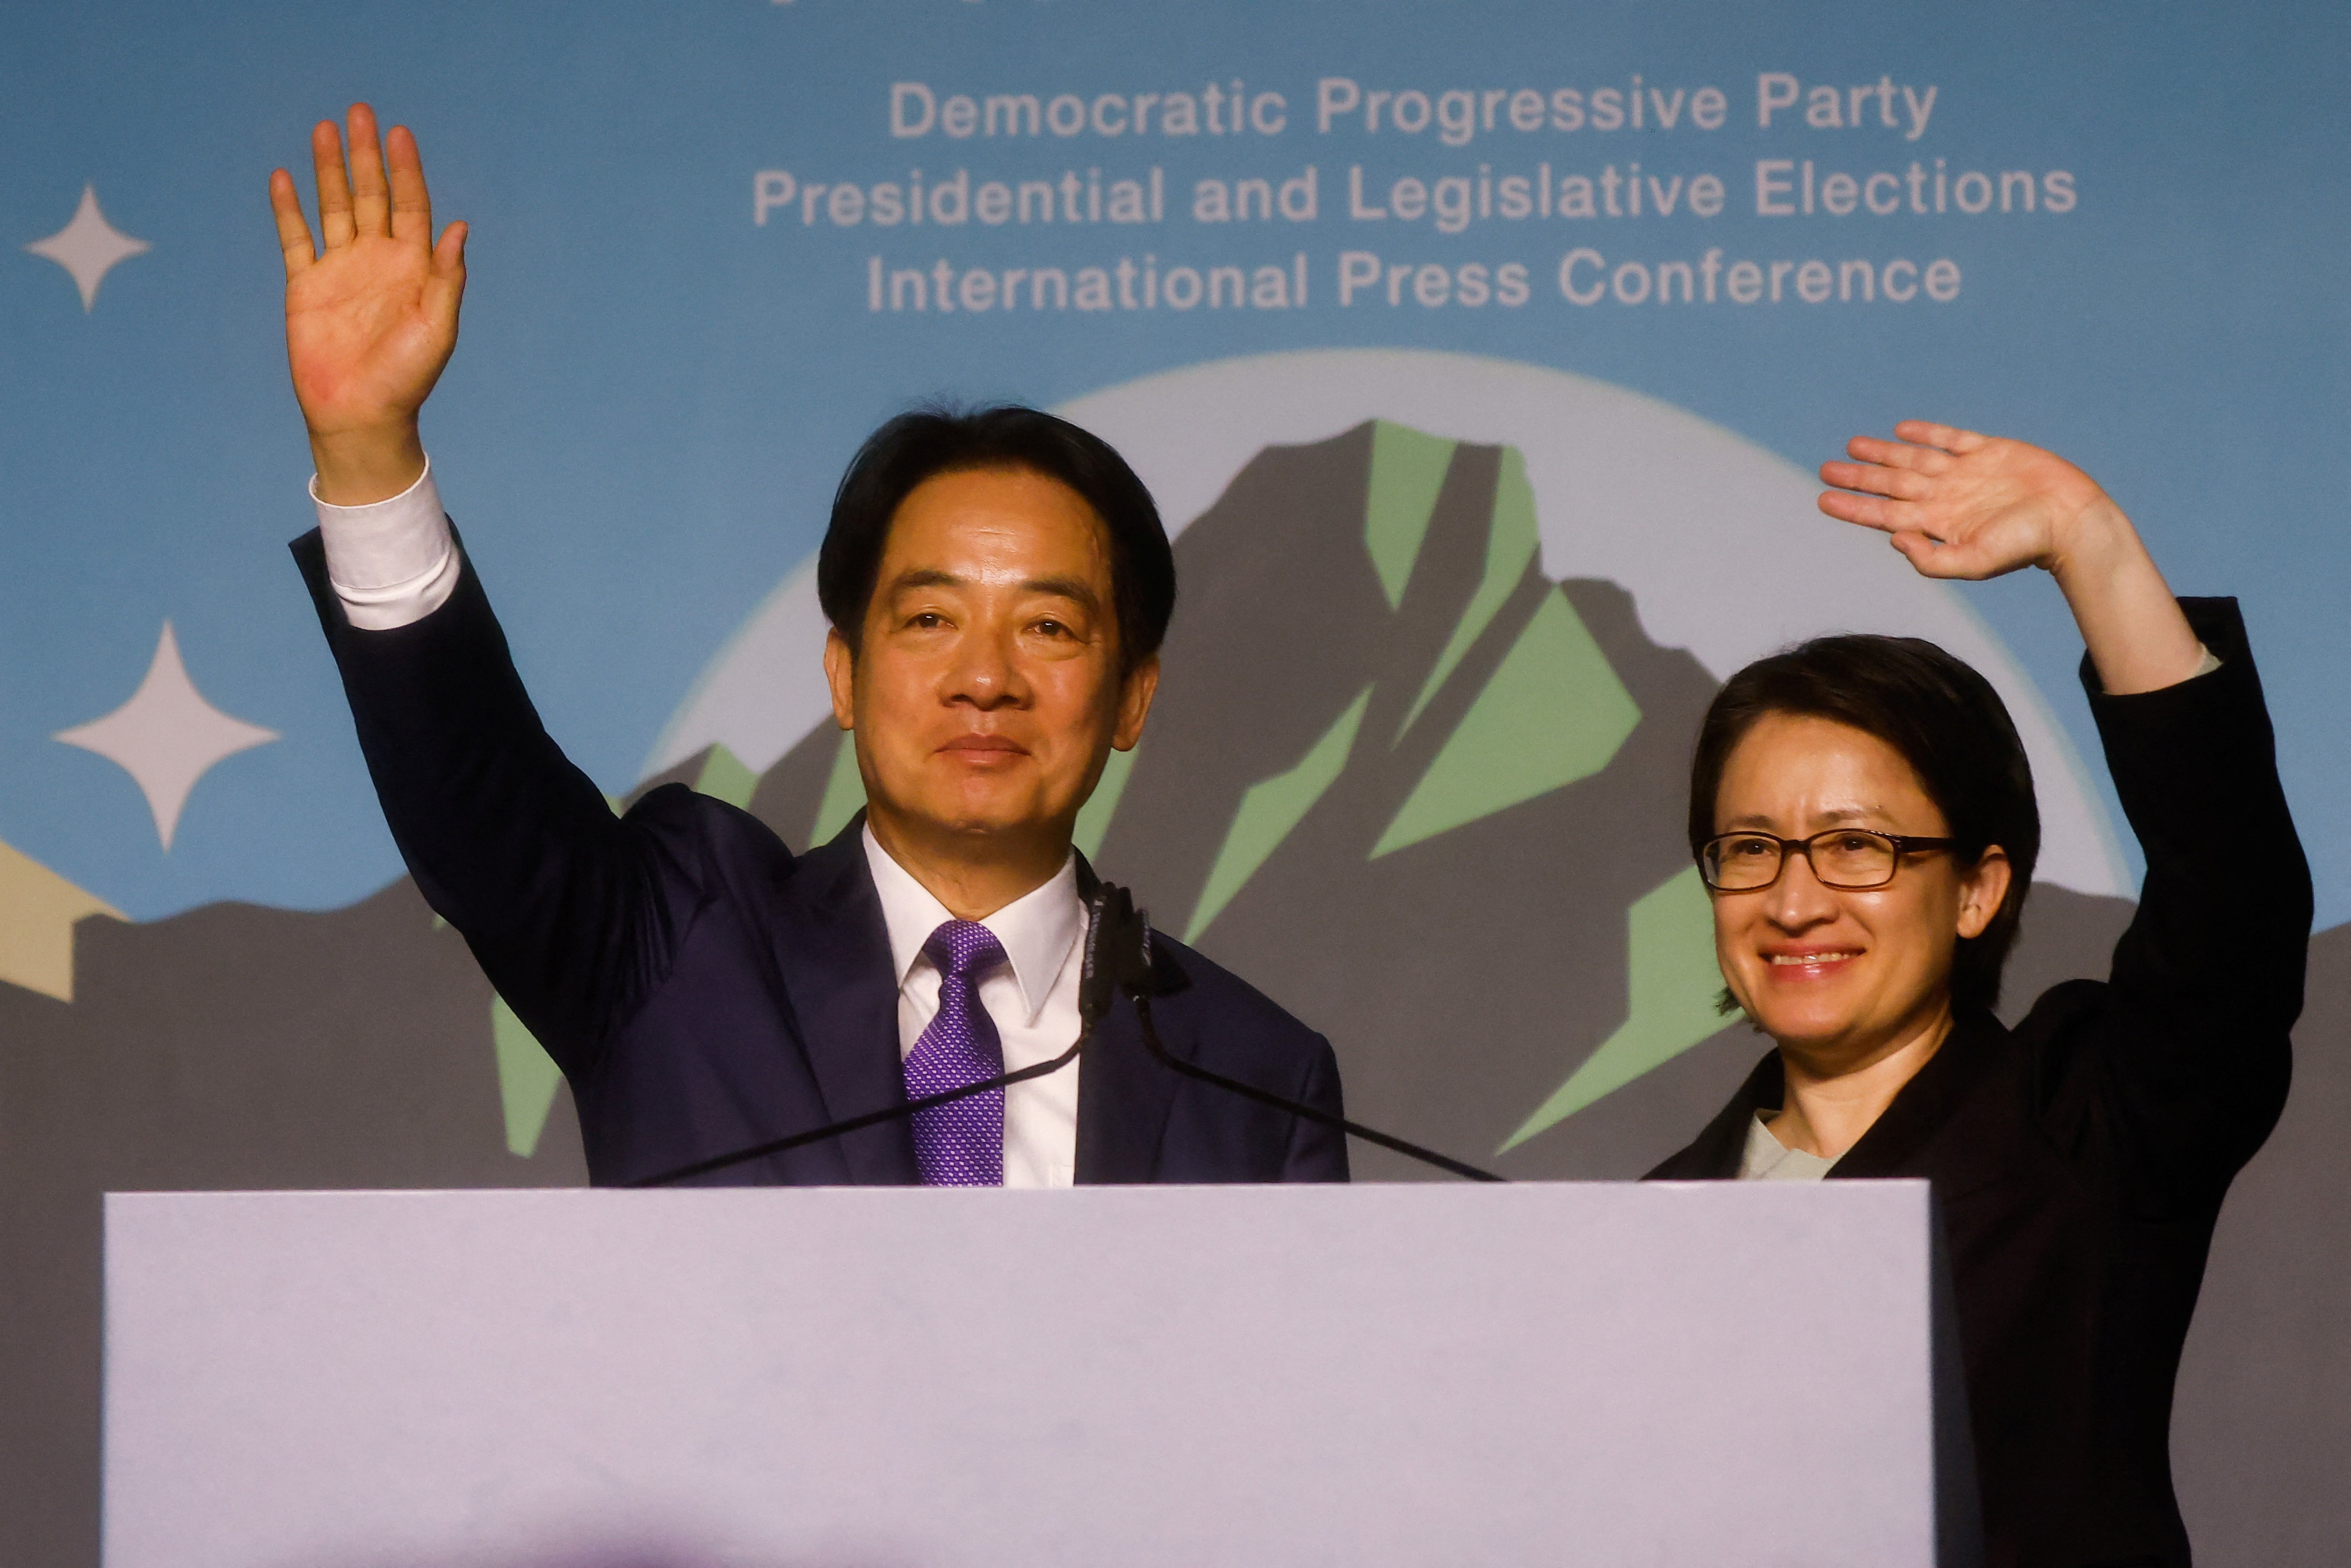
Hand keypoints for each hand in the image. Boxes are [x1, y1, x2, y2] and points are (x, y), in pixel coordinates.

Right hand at [269, 104, 466, 503]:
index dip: (406, 170)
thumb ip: (447, 278)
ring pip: (333, 207)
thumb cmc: (407, 377)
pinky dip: (289, 209)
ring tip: (325, 129)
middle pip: (370, 195)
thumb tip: (459, 228)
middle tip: (362, 112)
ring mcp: (340, 270)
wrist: (361, 413)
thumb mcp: (437, 328)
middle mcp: (377, 261)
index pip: (410, 206)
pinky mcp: (306, 286)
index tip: (400, 133)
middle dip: (366, 156)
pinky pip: (295, 238)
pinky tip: (284, 177)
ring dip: (329, 169)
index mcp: (413, 268)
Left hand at [1818, 421, 2122, 581]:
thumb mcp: (1973, 564)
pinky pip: (1951, 438)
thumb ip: (1930, 560)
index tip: (1822, 499)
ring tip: (1852, 446)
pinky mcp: (1990, 451)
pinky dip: (1927, 433)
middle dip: (1859, 477)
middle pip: (1891, 484)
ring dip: (1883, 453)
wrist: (2070, 521)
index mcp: (1937, 523)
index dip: (1853, 506)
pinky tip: (1902, 429)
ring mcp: (1966, 473)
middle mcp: (1945, 496)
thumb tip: (1892, 540)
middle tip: (1826, 469)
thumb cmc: (2024, 547)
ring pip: (1913, 459)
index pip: (1883, 513)